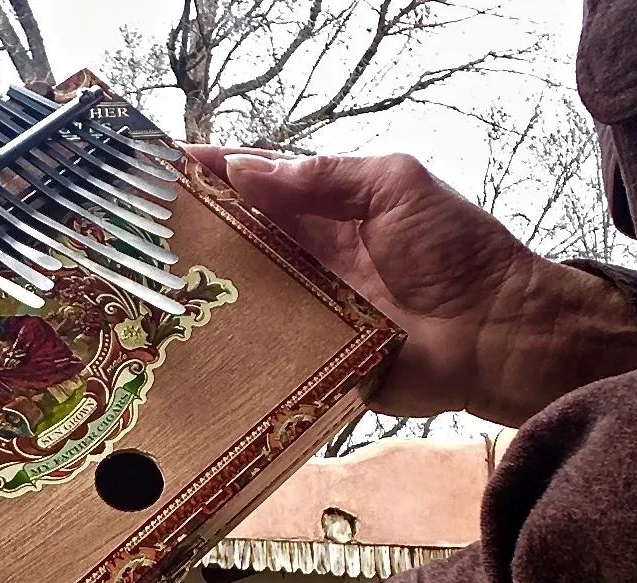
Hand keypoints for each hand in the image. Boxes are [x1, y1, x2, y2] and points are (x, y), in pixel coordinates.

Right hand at [185, 147, 636, 425]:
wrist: (497, 334)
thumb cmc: (455, 252)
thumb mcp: (395, 185)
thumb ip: (324, 177)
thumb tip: (246, 169)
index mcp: (328, 214)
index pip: (258, 188)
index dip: (214, 176)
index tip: (164, 169)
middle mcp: (309, 261)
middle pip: (239, 243)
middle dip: (193, 233)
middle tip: (139, 229)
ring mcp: (306, 312)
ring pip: (240, 296)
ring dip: (199, 289)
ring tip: (145, 282)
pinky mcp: (310, 359)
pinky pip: (262, 351)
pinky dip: (229, 347)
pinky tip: (185, 344)